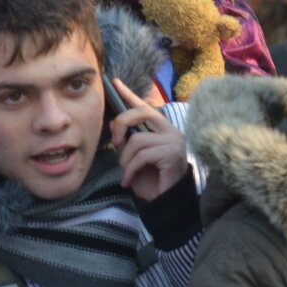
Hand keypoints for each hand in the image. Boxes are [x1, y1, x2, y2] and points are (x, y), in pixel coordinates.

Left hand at [109, 78, 187, 201]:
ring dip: (125, 159)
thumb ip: (125, 140)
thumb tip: (113, 122)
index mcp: (161, 129)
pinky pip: (142, 155)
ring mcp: (174, 141)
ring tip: (125, 172)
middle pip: (141, 113)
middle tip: (115, 142)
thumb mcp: (132, 158)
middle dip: (122, 125)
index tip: (114, 83)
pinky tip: (127, 181)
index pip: (144, 107)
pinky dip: (130, 169)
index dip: (129, 95)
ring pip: (137, 140)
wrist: (164, 203)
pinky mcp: (172, 153)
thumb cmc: (150, 181)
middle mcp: (171, 131)